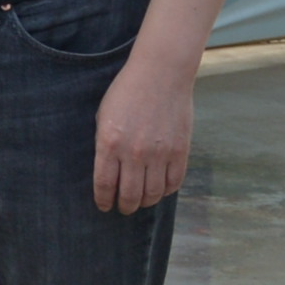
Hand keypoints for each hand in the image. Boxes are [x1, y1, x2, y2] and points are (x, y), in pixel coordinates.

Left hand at [90, 54, 192, 214]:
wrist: (160, 75)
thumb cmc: (126, 93)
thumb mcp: (103, 117)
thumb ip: (105, 145)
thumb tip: (108, 172)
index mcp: (109, 143)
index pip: (104, 185)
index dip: (104, 201)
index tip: (104, 206)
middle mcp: (134, 153)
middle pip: (130, 195)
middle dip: (124, 206)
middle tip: (123, 208)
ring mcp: (160, 153)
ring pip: (152, 193)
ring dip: (145, 201)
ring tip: (140, 201)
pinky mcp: (180, 151)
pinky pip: (173, 182)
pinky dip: (165, 191)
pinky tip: (159, 189)